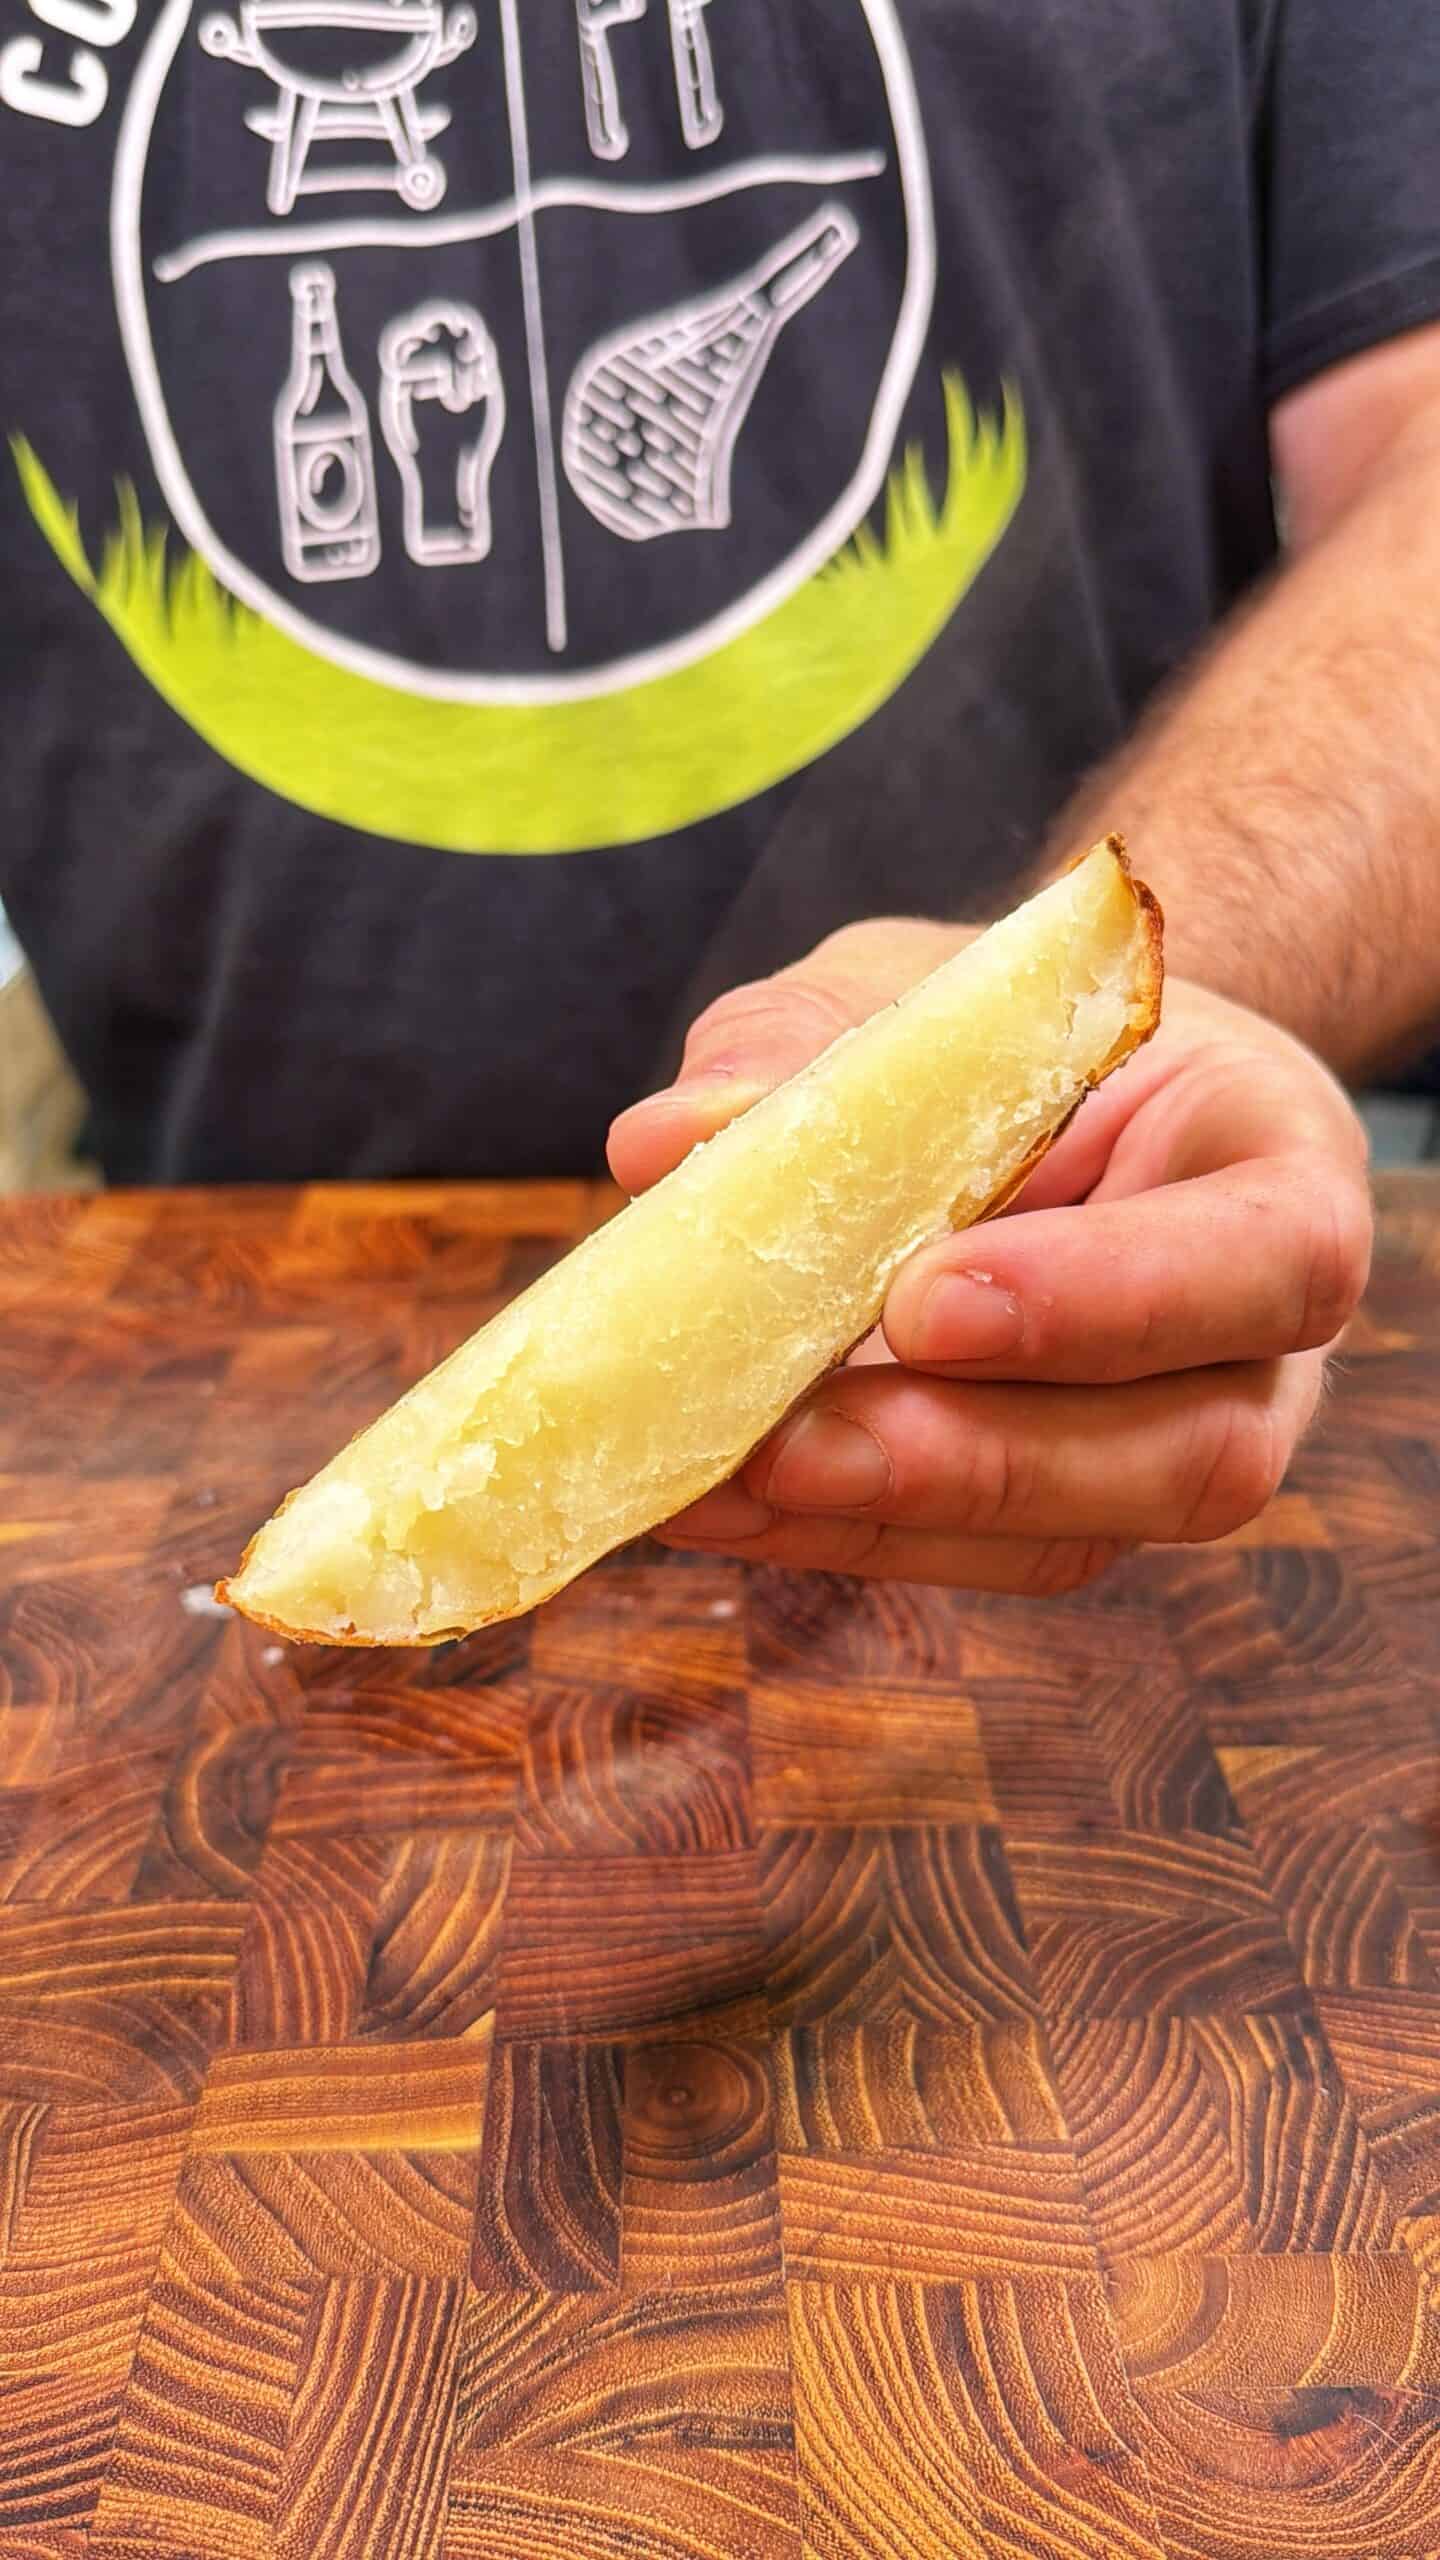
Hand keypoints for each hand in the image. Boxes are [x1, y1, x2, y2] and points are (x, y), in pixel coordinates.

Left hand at [606, 916, 1372, 1593]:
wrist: (1044, 1086)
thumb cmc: (1012, 1030)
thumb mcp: (924, 992)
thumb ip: (814, 1049)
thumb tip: (658, 1142)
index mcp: (1282, 1172)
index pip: (1272, 1257)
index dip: (1111, 1296)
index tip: (925, 1300)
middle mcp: (1259, 1341)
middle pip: (1195, 1451)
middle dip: (982, 1459)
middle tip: (794, 1442)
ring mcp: (1173, 1443)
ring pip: (1079, 1538)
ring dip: (887, 1518)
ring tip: (721, 1483)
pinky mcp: (1068, 1513)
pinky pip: (974, 1555)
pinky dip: (836, 1533)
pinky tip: (713, 1499)